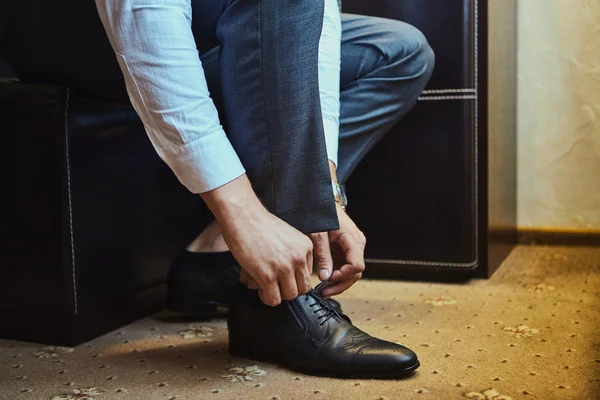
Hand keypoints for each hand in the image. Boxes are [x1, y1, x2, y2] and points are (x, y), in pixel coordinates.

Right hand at [201, 175, 312, 306]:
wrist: (244, 216)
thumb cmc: (260, 224)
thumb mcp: (288, 236)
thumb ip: (293, 253)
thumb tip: (291, 276)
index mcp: (306, 247)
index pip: (309, 275)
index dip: (295, 279)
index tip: (284, 278)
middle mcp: (298, 258)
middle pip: (303, 289)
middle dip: (288, 289)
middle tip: (276, 285)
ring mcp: (284, 268)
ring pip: (290, 296)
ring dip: (278, 295)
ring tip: (267, 287)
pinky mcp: (268, 276)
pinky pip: (273, 299)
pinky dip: (266, 298)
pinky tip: (261, 288)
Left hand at [309, 203, 366, 298]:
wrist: (320, 200)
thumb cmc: (320, 213)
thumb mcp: (318, 235)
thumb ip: (323, 256)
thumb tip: (325, 277)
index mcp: (353, 239)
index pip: (356, 266)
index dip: (343, 276)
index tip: (328, 280)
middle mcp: (357, 243)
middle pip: (356, 272)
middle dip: (341, 284)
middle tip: (324, 292)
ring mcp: (353, 246)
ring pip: (352, 271)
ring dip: (339, 281)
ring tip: (324, 289)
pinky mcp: (347, 247)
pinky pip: (346, 265)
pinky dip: (337, 274)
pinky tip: (325, 280)